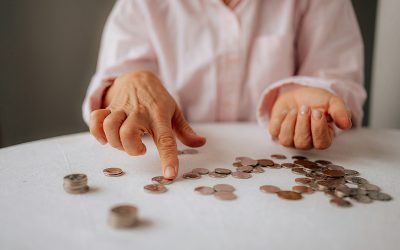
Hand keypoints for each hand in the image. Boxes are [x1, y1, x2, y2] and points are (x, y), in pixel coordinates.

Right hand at [89, 71, 205, 178]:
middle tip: (139, 149)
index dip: (168, 158)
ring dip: (115, 142)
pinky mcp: (109, 108)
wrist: (138, 76)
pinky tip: (106, 137)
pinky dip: (97, 132)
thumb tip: (201, 143)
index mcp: (159, 116)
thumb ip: (185, 130)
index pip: (166, 140)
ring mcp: (122, 109)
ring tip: (124, 142)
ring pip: (110, 127)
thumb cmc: (157, 99)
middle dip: (131, 149)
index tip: (169, 175)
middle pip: (128, 134)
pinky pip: (96, 120)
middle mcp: (139, 112)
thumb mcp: (174, 112)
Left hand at [269, 85, 351, 149]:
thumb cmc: (318, 101)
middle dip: (303, 124)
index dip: (318, 128)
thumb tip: (346, 125)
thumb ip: (340, 111)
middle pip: (302, 143)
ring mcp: (290, 139)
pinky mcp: (277, 132)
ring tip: (295, 109)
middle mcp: (306, 142)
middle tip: (306, 108)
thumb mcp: (332, 102)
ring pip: (286, 140)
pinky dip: (279, 119)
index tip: (317, 112)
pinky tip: (286, 110)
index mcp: (323, 138)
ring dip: (290, 123)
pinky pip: (274, 131)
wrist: (300, 92)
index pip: (321, 143)